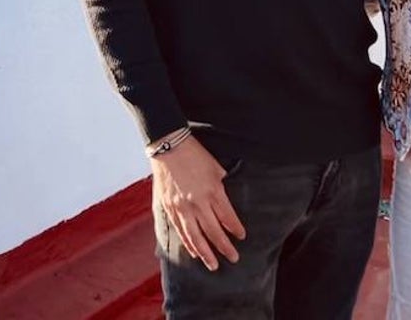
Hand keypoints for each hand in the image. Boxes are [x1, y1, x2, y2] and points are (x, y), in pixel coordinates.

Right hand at [151, 136, 245, 270]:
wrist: (169, 146)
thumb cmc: (195, 155)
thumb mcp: (216, 168)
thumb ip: (221, 187)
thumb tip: (225, 203)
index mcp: (213, 190)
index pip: (227, 217)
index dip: (235, 229)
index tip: (241, 237)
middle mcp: (198, 202)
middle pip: (213, 231)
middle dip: (224, 247)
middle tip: (233, 258)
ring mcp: (182, 206)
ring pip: (195, 237)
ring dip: (206, 253)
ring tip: (213, 265)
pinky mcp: (169, 207)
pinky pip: (180, 230)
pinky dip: (188, 243)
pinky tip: (195, 252)